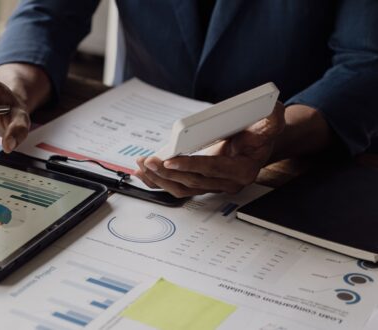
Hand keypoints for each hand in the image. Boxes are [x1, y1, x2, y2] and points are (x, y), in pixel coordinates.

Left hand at [134, 102, 285, 197]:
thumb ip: (273, 119)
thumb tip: (272, 109)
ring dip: (159, 179)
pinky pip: (177, 187)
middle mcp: (226, 183)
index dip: (191, 166)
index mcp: (242, 170)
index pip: (213, 170)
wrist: (258, 146)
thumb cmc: (260, 134)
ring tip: (141, 166)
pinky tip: (143, 173)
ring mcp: (212, 186)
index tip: (170, 160)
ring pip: (182, 189)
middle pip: (193, 182)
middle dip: (168, 173)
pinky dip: (158, 182)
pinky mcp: (201, 184)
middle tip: (148, 161)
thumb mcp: (271, 124)